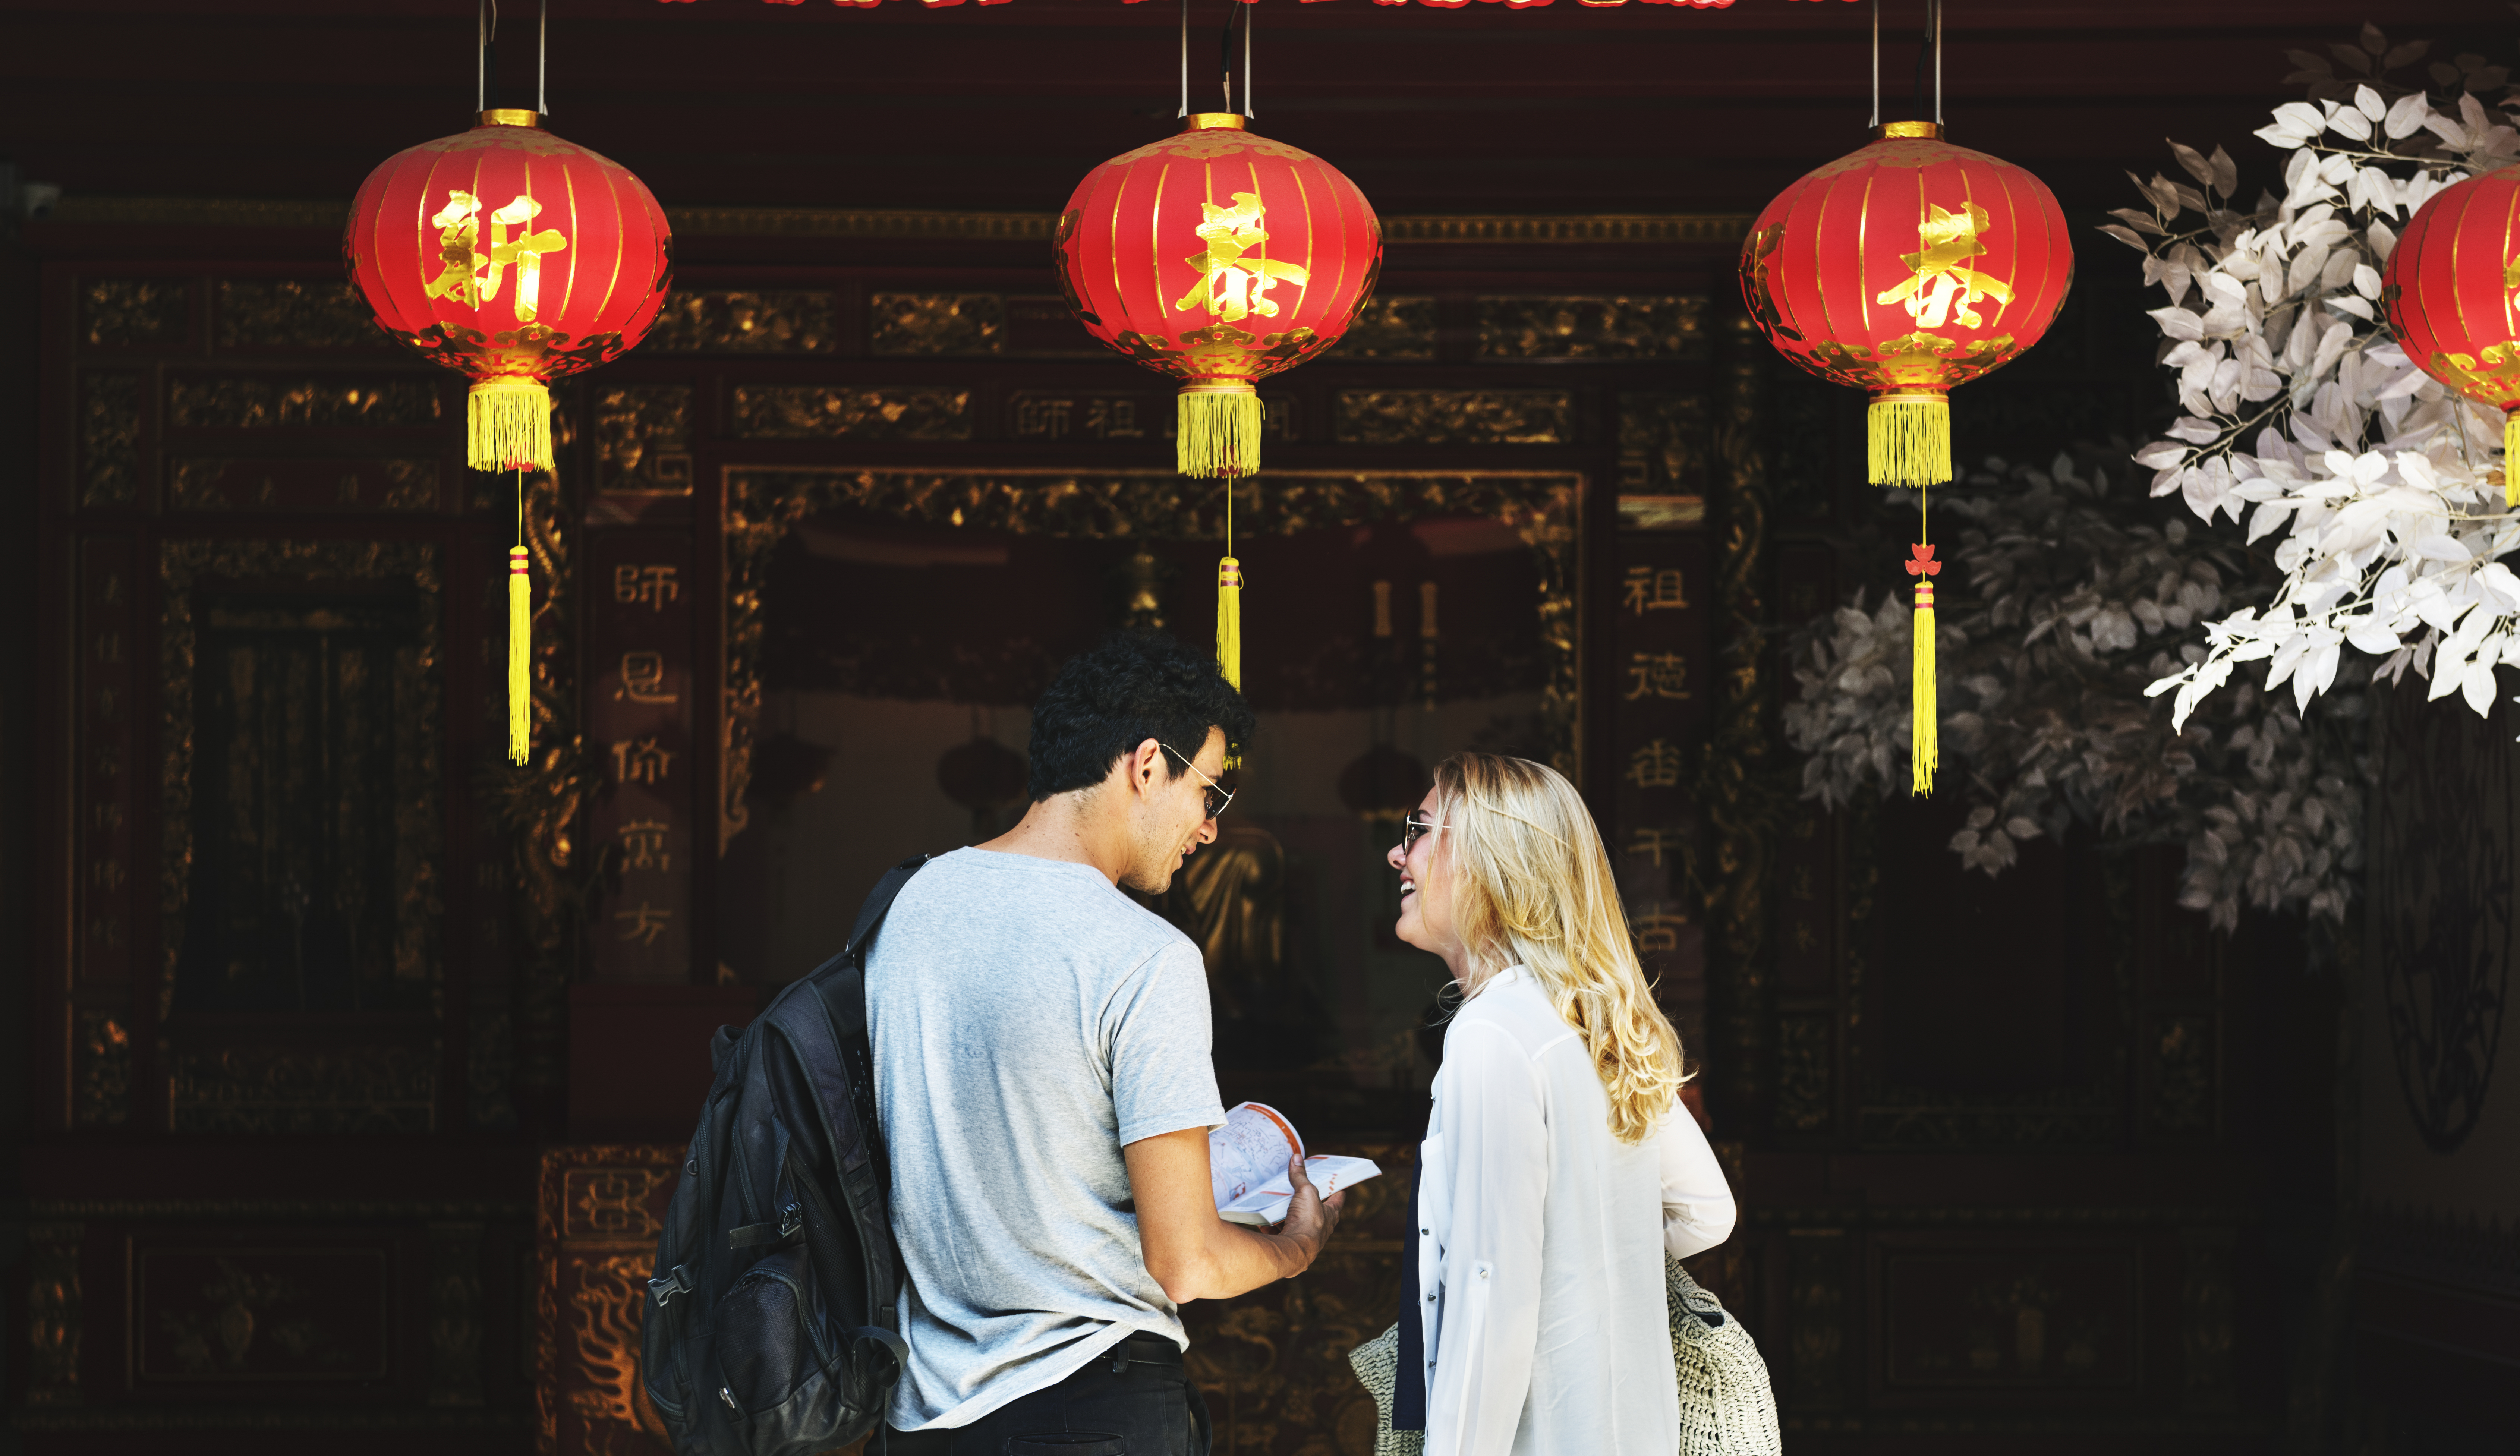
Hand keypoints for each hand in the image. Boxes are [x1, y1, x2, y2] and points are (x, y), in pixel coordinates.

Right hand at [1275, 1153, 1344, 1272]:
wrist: (1293, 1250)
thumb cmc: (1307, 1221)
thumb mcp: (1305, 1192)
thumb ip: (1300, 1176)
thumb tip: (1297, 1158)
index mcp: (1330, 1214)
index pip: (1337, 1198)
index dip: (1337, 1189)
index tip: (1335, 1181)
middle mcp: (1320, 1228)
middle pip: (1315, 1211)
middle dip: (1306, 1202)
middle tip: (1298, 1189)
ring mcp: (1305, 1238)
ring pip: (1296, 1222)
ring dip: (1286, 1215)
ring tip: (1276, 1203)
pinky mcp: (1290, 1244)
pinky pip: (1280, 1233)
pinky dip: (1272, 1227)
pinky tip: (1264, 1221)